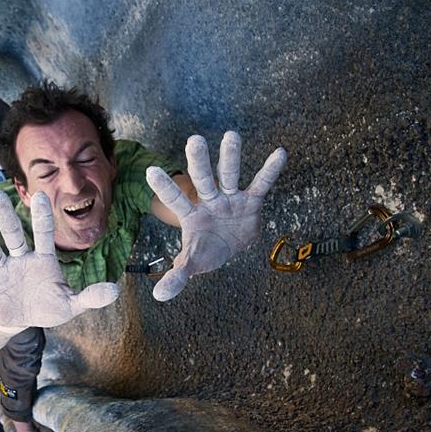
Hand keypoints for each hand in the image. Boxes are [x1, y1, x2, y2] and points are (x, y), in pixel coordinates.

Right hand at [0, 190, 119, 331]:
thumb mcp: (72, 304)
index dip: (41, 217)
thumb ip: (91, 296)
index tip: (39, 195)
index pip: (43, 234)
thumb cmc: (49, 305)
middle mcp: (21, 258)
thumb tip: (116, 291)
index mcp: (44, 259)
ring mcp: (3, 269)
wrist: (25, 319)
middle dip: (6, 217)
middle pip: (13, 235)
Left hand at [146, 132, 286, 301]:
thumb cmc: (205, 251)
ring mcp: (230, 198)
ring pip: (230, 175)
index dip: (164, 188)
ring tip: (232, 135)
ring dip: (231, 157)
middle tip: (194, 140)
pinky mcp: (251, 201)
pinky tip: (280, 152)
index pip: (175, 200)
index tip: (150, 170)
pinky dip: (270, 170)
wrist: (230, 247)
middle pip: (203, 181)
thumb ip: (177, 276)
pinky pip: (261, 184)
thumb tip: (159, 296)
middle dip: (199, 163)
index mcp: (191, 215)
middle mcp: (209, 201)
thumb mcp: (192, 264)